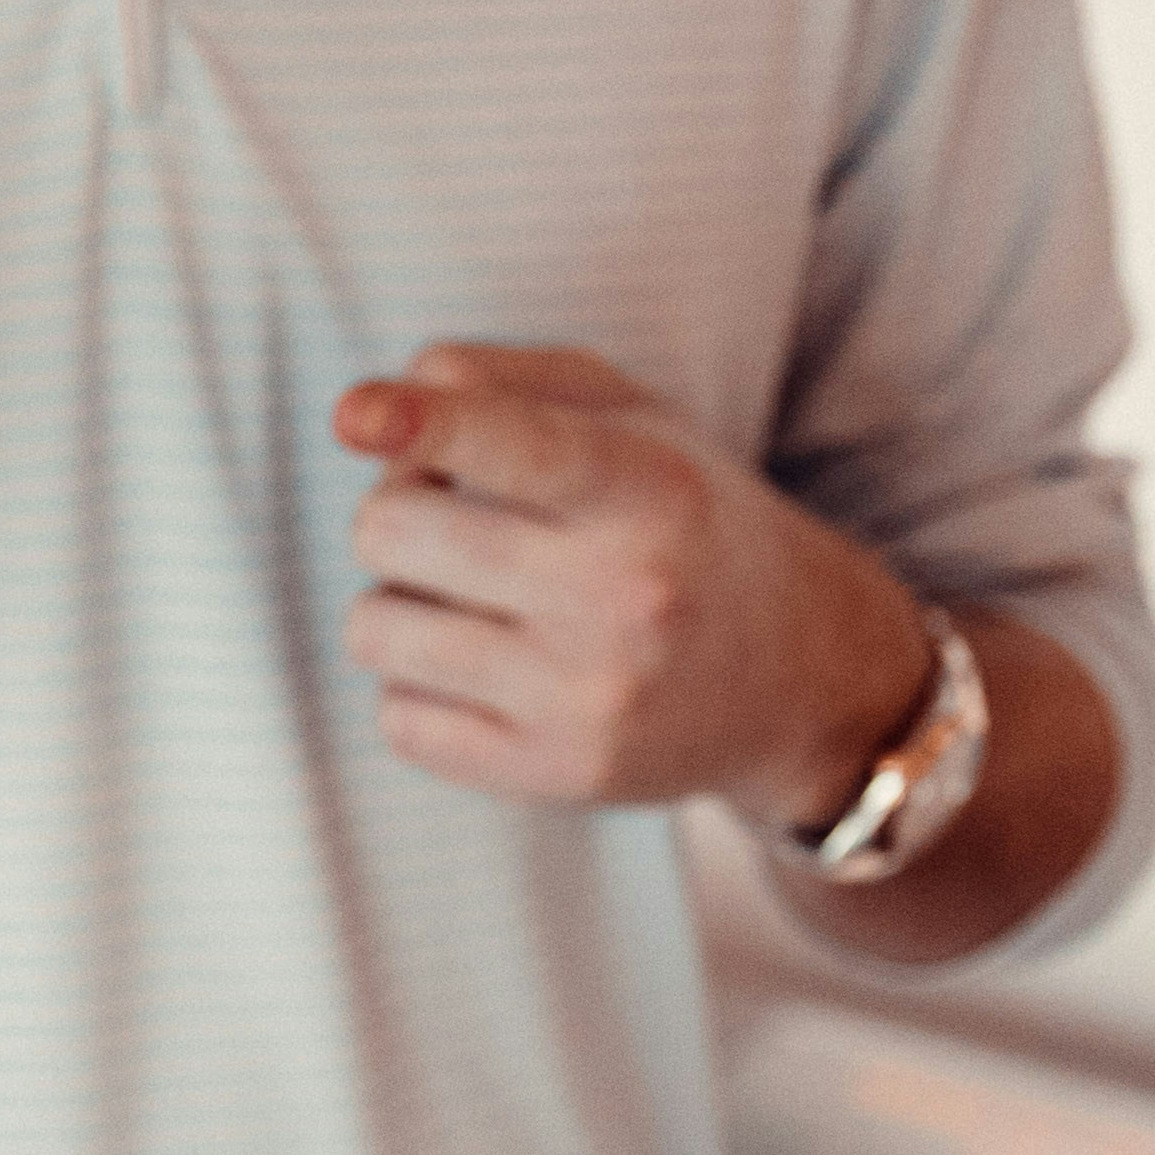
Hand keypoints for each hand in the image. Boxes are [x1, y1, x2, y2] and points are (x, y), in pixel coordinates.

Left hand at [329, 343, 932, 829]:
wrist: (798, 674)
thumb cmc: (679, 515)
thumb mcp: (630, 413)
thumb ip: (499, 380)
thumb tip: (370, 416)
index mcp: (648, 488)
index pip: (520, 446)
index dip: (427, 425)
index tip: (355, 415)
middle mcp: (626, 594)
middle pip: (390, 529)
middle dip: (397, 508)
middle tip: (461, 518)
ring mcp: (591, 697)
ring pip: (373, 627)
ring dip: (400, 600)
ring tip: (478, 597)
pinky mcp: (559, 774)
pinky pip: (398, 718)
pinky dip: (420, 685)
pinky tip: (491, 668)